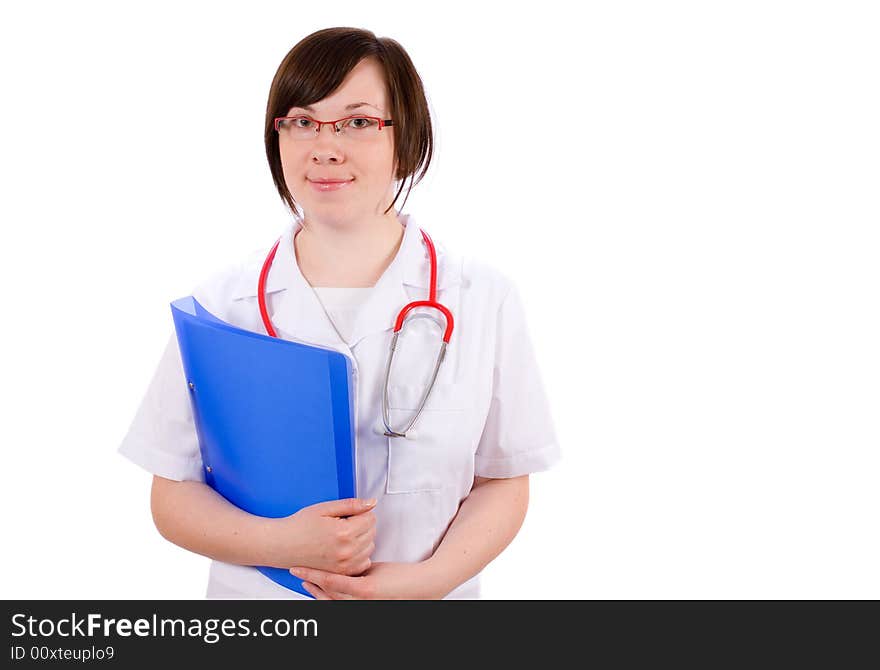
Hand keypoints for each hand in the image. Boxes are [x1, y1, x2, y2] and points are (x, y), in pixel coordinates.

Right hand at [266, 498, 376, 575]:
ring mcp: (344, 564)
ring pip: (370, 547)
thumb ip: (351, 505)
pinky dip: (359, 555)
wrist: (282, 545)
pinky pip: (363, 563)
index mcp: (344, 532)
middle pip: (372, 532)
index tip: (349, 514)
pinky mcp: (341, 573)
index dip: (361, 512)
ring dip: (362, 540)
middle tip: (344, 523)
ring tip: (343, 535)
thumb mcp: (325, 508)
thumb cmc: (300, 526)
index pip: (371, 518)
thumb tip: (371, 503)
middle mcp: (346, 551)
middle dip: (362, 525)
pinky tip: (346, 548)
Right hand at [289, 561, 446, 599]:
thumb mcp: (377, 578)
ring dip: (309, 580)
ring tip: (297, 569)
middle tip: (295, 572)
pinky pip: (336, 583)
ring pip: (326, 590)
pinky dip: (320, 577)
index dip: (315, 589)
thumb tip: (353, 566)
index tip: (304, 579)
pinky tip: (309, 571)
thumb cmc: (403, 581)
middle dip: (308, 585)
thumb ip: (362, 576)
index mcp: (359, 602)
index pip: (331, 597)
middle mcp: (356, 605)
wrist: (424, 583)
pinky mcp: (364, 590)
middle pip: (325, 597)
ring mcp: (359, 599)